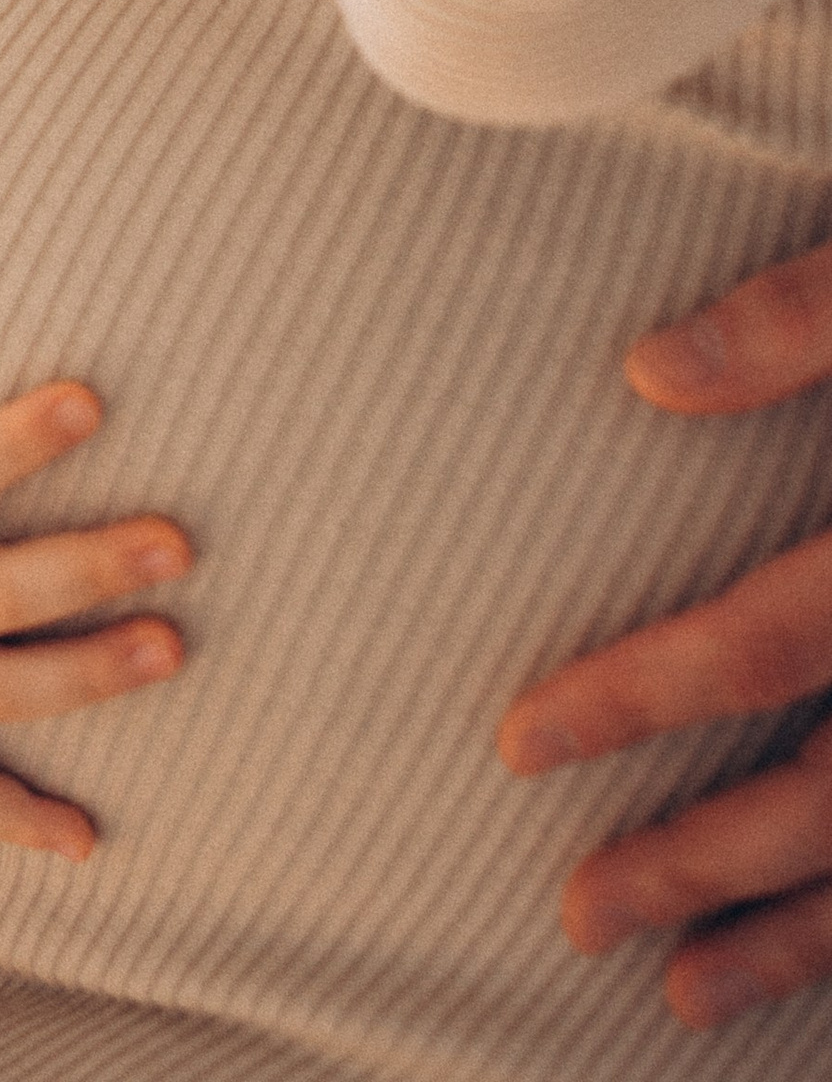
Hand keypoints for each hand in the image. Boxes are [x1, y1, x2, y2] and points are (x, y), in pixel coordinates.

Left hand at [499, 234, 831, 1028]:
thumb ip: (799, 321)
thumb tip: (646, 374)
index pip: (759, 646)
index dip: (633, 699)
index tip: (518, 744)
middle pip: (831, 795)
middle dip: (700, 864)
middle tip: (578, 916)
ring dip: (800, 941)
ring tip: (683, 998)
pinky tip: (824, 958)